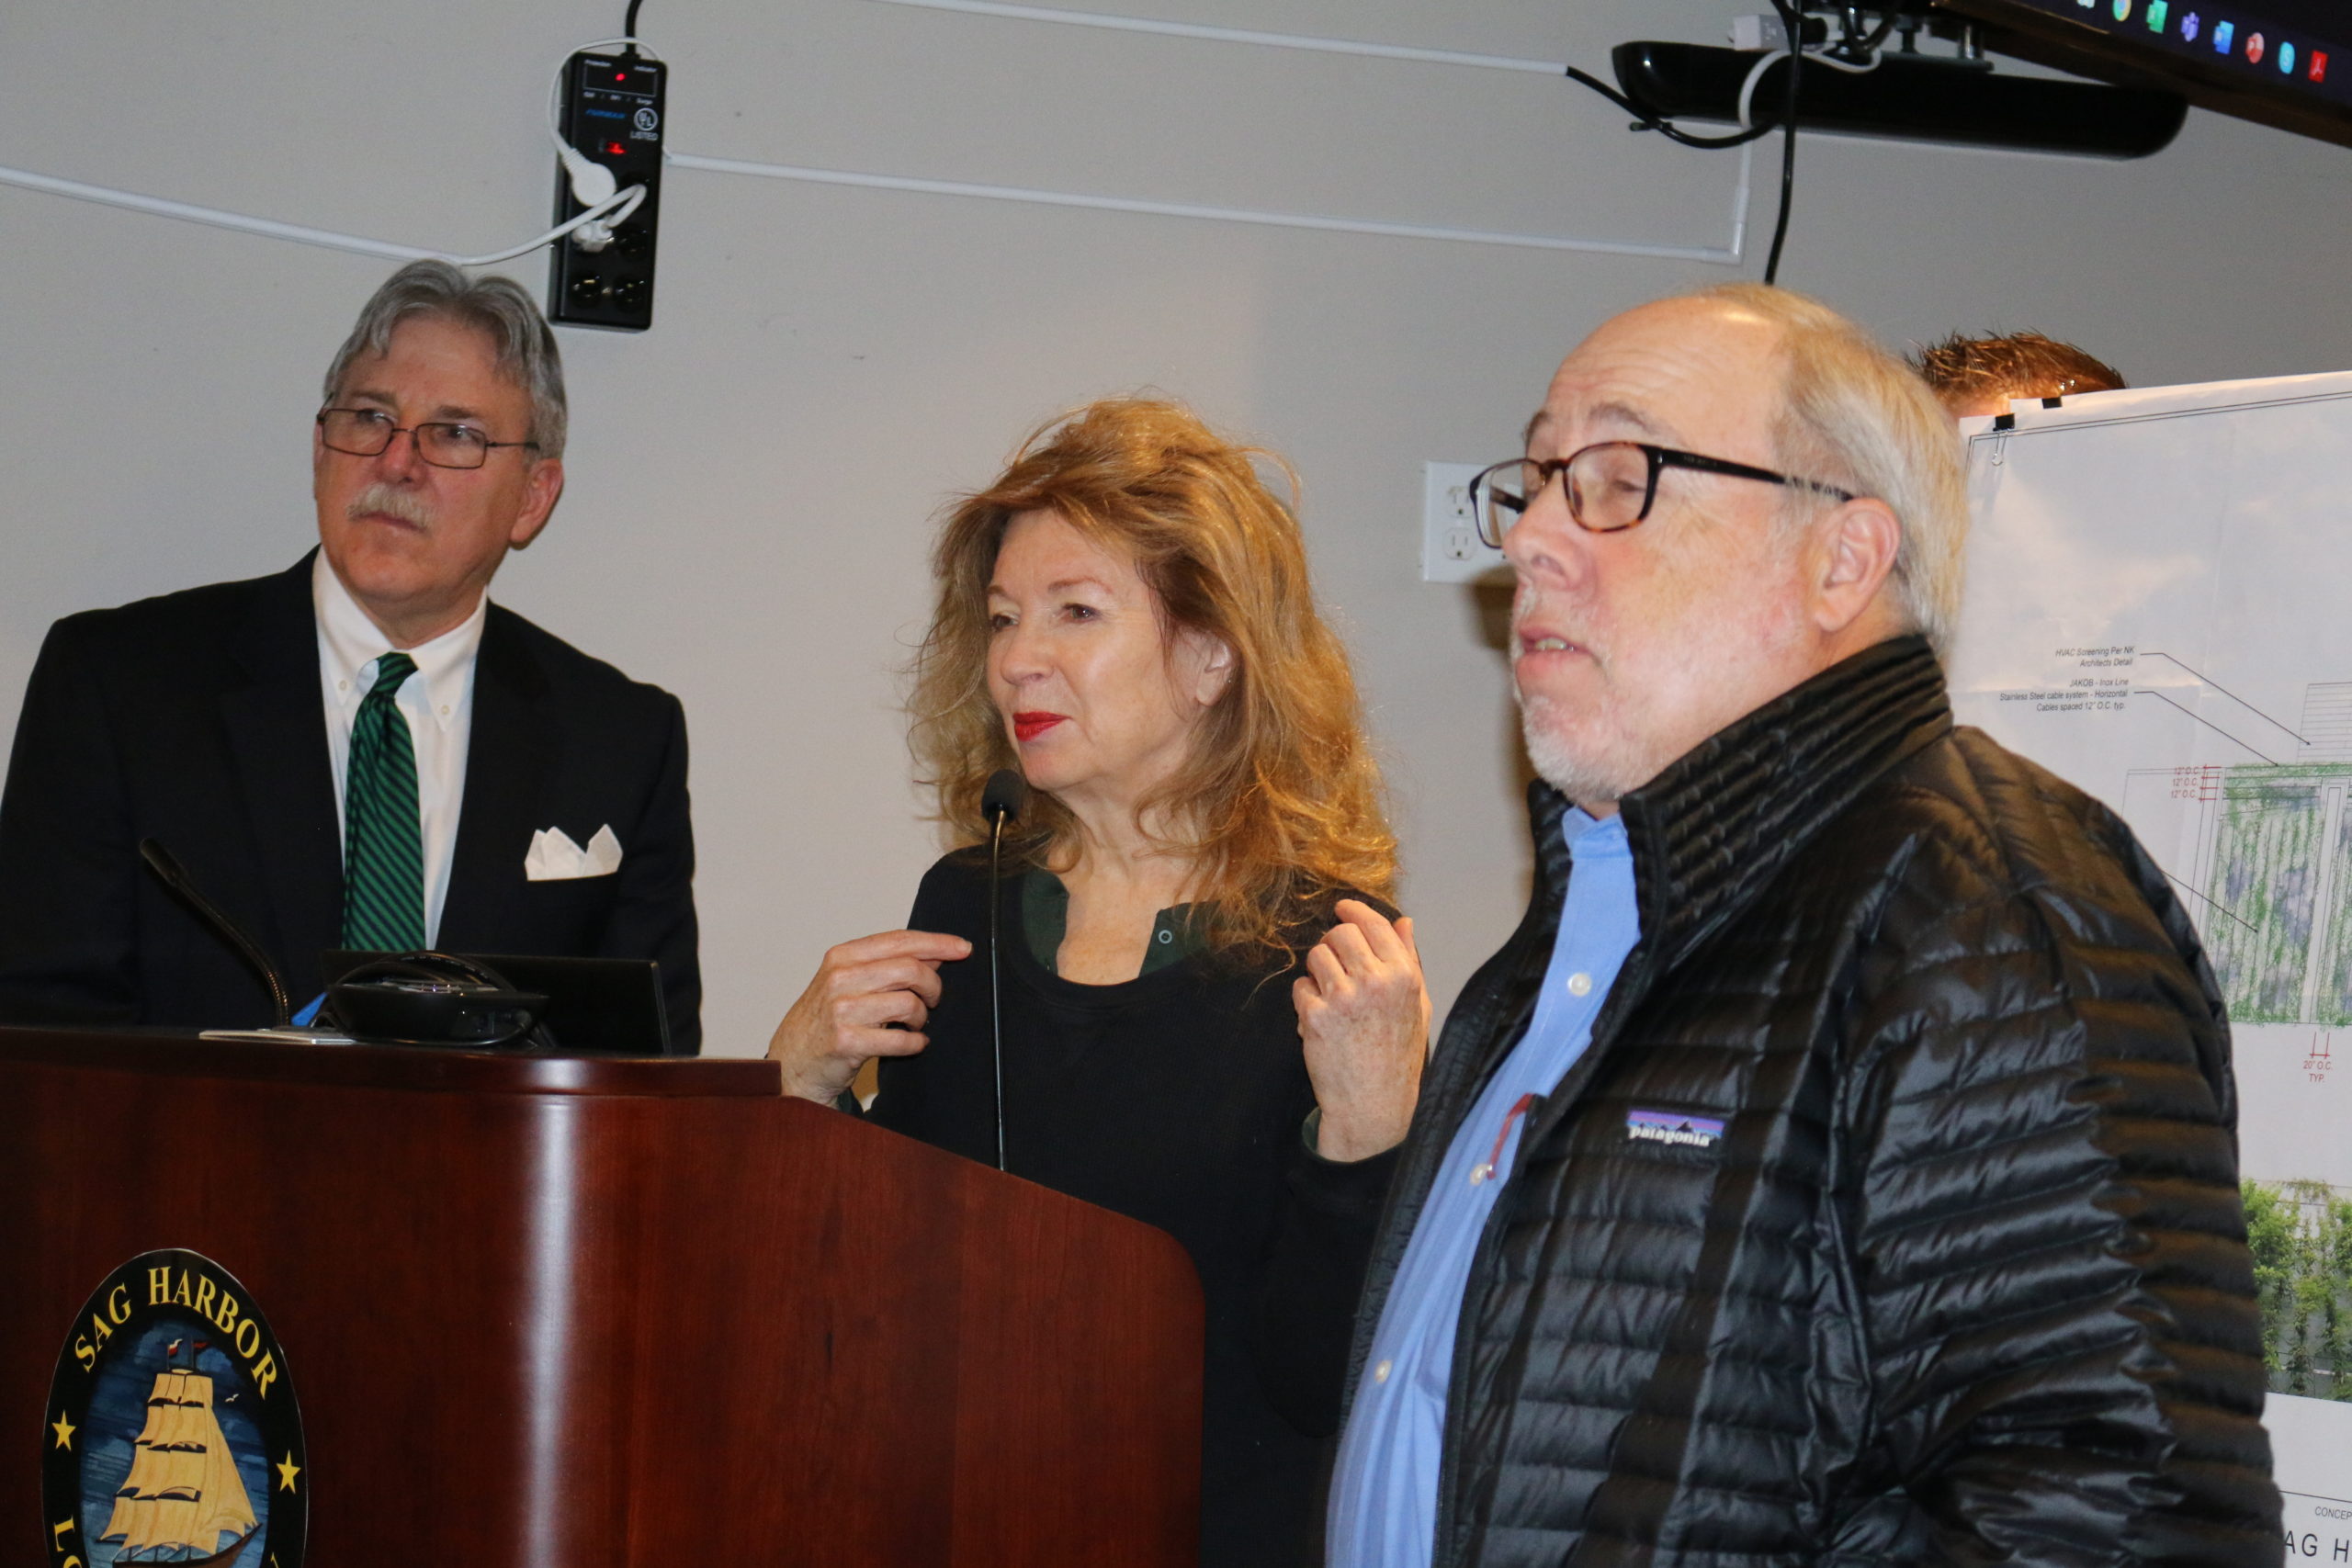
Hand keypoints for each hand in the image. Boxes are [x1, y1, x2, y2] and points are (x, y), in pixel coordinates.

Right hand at [767, 929, 971, 1103]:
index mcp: (842, 957)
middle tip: (934, 999)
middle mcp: (840, 979)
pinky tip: (912, 1043)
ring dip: (921, 1017)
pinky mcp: (847, 1042)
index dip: (936, 943)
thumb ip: (889, 964)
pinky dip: (915, 1043)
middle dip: (933, 985)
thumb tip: (937, 952)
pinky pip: (901, 1039)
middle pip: (910, 969)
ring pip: (909, 1004)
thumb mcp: (849, 981)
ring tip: (914, 1024)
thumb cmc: (824, 1019)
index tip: (963, 948)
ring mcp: (842, 1011)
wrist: (791, 1061)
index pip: (899, 940)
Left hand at [1293, 900, 1429, 1161]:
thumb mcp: (1417, 1005)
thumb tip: (1404, 922)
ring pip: (1315, 956)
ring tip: (1331, 998)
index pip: (1373, 924)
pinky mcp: (1316, 1017)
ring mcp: (1344, 999)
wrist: (1375, 1104)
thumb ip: (1409, 959)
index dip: (1353, 912)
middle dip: (1332, 944)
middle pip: (1339, 934)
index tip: (1342, 909)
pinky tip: (1321, 1021)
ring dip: (1317, 972)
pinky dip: (1306, 1001)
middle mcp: (1375, 982)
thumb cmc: (1398, 1056)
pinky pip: (1300, 988)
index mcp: (1404, 976)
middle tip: (1335, 964)